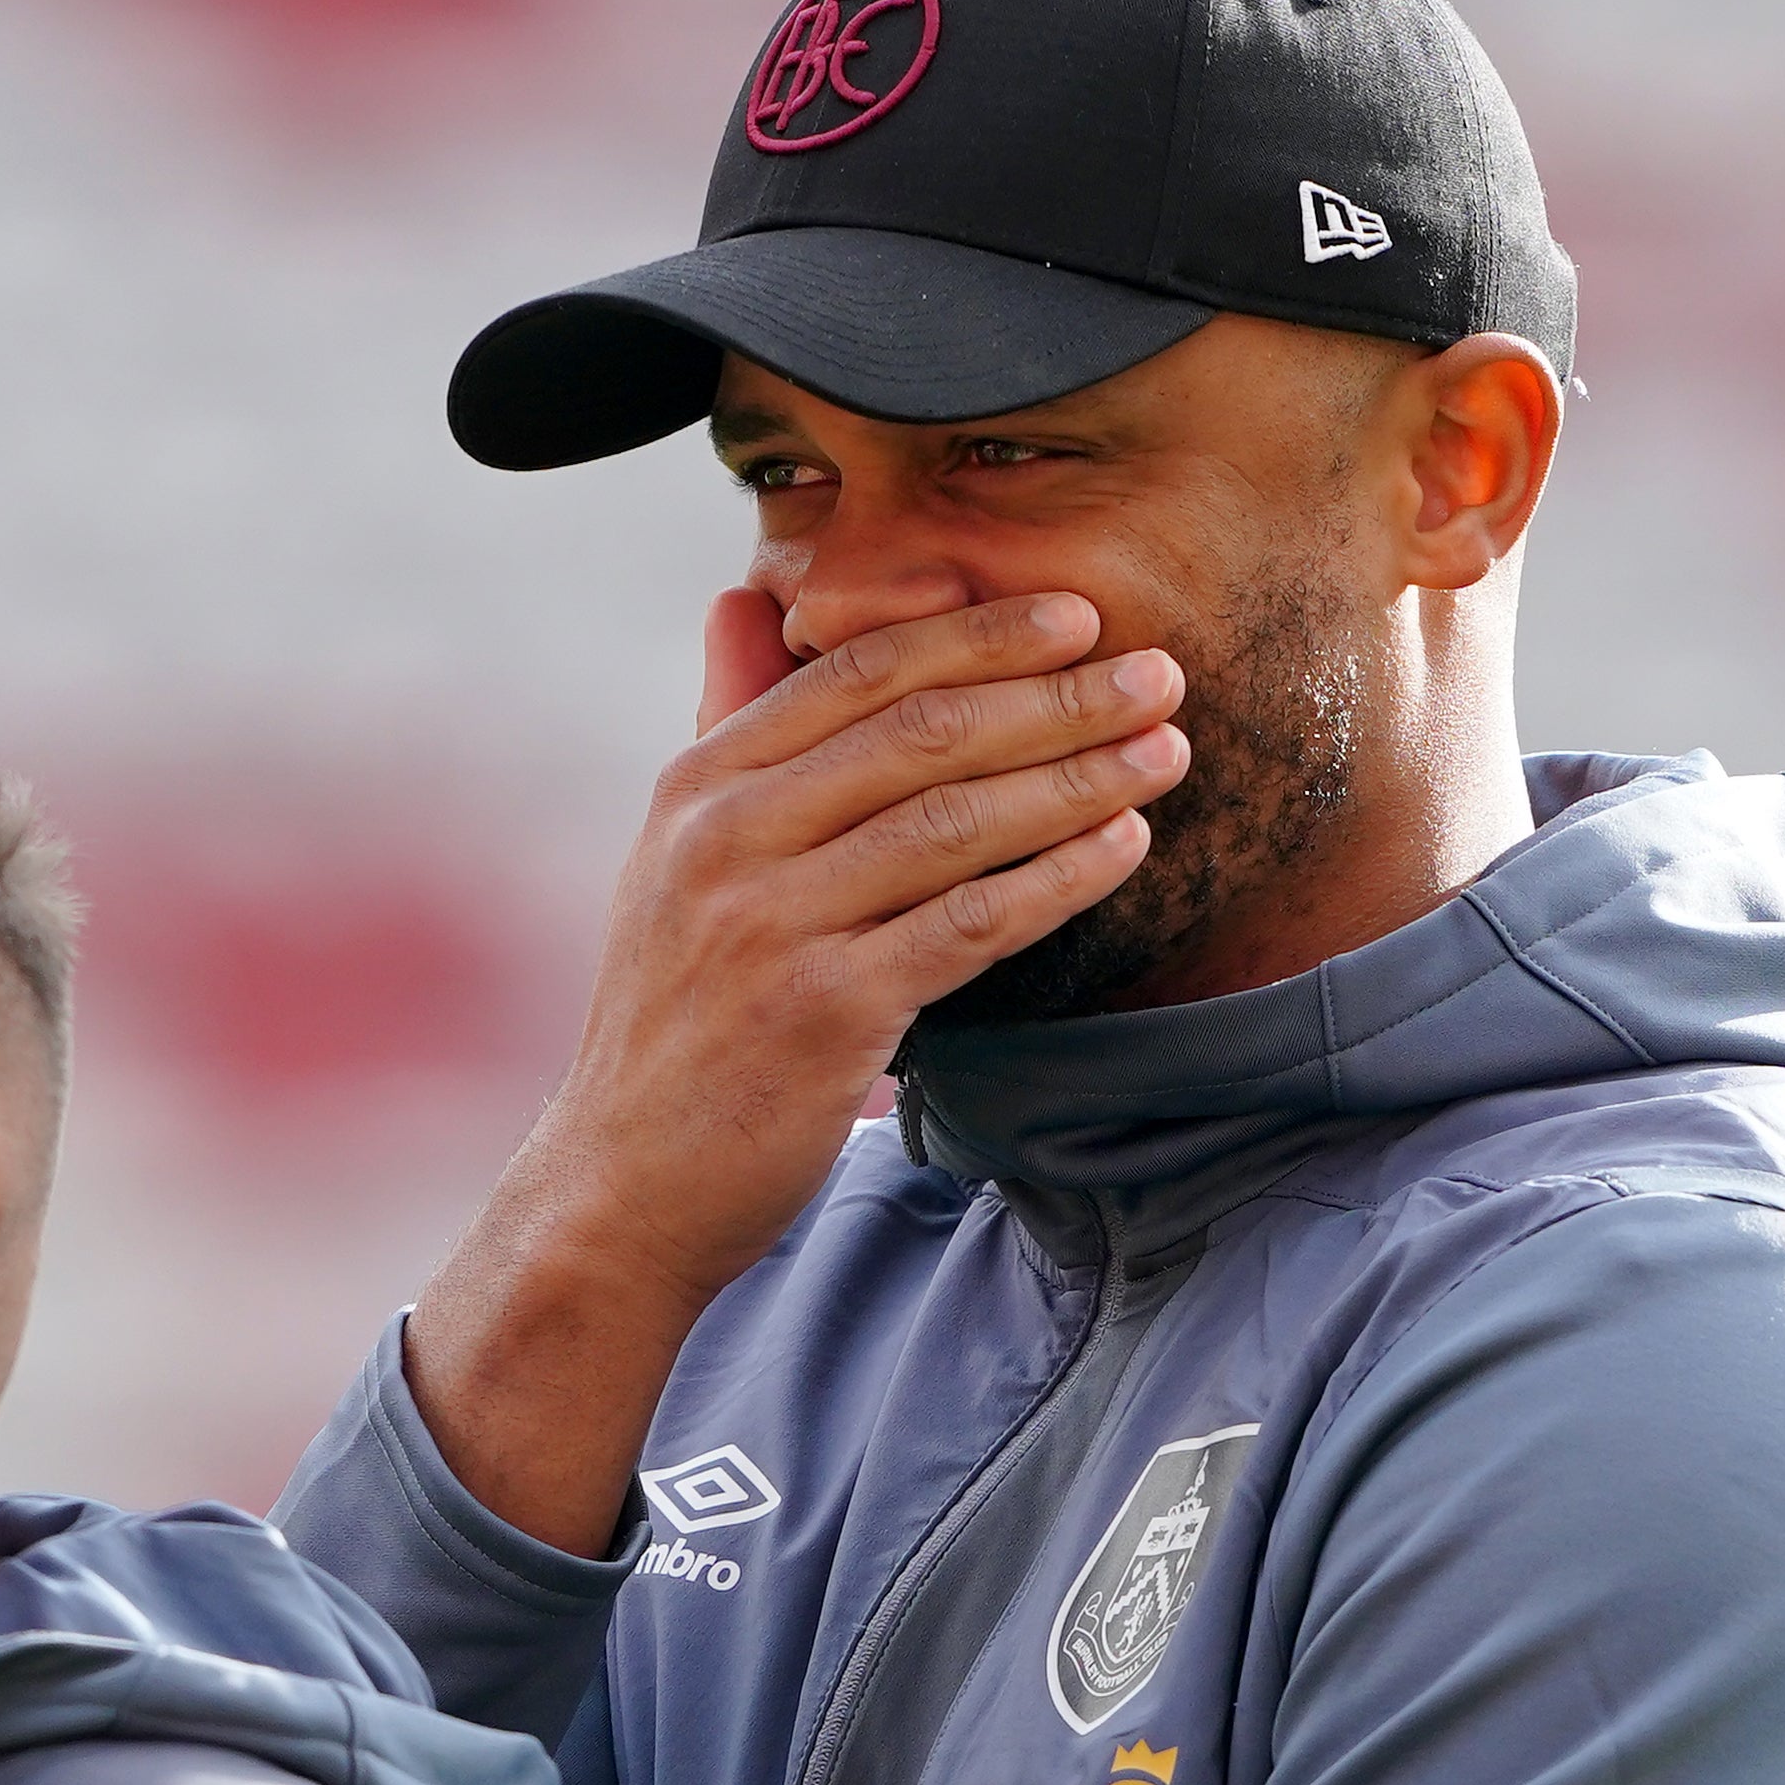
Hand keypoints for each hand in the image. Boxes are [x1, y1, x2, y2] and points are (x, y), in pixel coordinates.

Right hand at [408, 592, 1182, 1549]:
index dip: (978, 634)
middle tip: (1159, 675)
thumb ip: (726, 738)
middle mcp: (723, 838)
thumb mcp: (671, 865)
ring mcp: (769, 924)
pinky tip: (1122, 848)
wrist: (620, 1186)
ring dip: (1077, 778)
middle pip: (922, 732)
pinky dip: (1056, 879)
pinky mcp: (822, 1010)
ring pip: (954, 819)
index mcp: (694, 786)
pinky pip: (967, 924)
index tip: (1079, 616)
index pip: (856, 672)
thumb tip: (744, 598)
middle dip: (1056, 695)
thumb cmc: (672, 1024)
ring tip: (1164, 754)